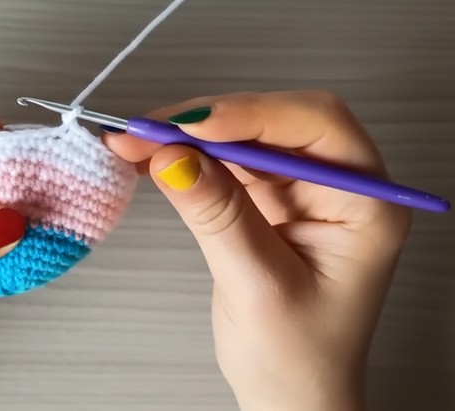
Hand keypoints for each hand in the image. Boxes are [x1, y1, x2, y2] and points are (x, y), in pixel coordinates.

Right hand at [104, 91, 409, 410]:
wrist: (289, 393)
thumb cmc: (297, 356)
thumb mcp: (257, 286)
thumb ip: (218, 216)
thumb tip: (172, 157)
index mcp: (364, 203)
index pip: (316, 126)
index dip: (252, 113)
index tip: (190, 125)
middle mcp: (337, 185)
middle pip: (273, 121)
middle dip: (207, 121)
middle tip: (145, 131)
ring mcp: (300, 189)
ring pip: (240, 135)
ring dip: (185, 136)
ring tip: (132, 143)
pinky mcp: (265, 198)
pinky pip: (222, 160)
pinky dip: (183, 157)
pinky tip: (149, 159)